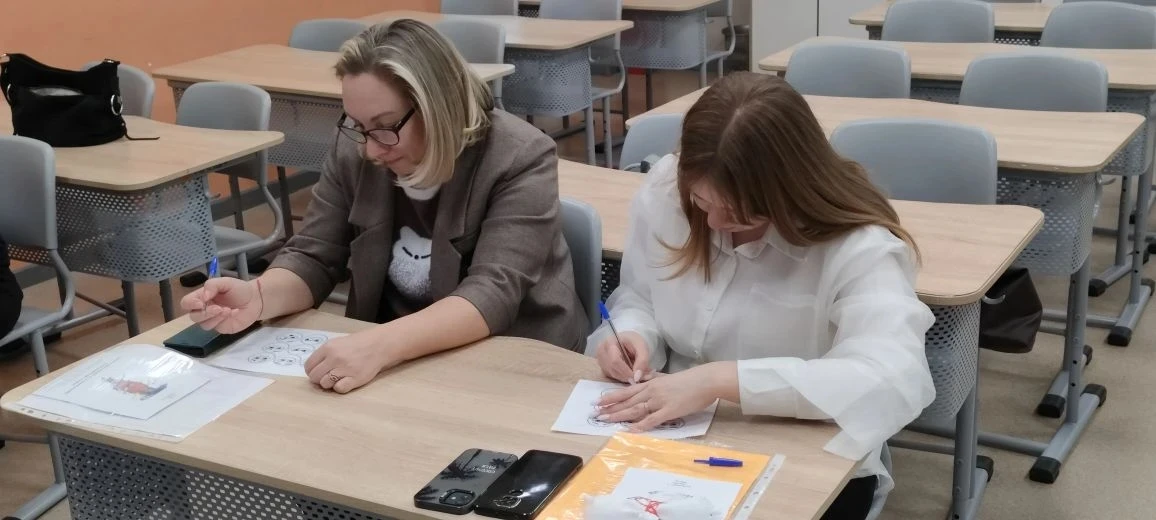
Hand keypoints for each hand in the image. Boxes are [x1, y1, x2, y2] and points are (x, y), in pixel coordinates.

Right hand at [179, 278, 261, 332]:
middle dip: (205, 313)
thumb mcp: (225, 282)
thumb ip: (212, 285)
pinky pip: (216, 327)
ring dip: (215, 317)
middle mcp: (204, 309)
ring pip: (203, 324)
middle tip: (218, 308)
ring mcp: (212, 320)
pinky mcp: (221, 327)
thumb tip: (204, 296)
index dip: (190, 304)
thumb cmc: (238, 289)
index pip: (186, 303)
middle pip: (193, 316)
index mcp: (201, 297)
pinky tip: (234, 312)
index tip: (201, 303)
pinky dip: (224, 319)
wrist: (256, 299)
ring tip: (228, 310)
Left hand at [304, 331, 398, 393]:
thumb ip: (324, 354)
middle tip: (329, 376)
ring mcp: (344, 369)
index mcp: (328, 348)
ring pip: (324, 384)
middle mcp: (334, 358)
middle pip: (314, 377)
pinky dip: (340, 387)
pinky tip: (346, 381)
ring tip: (339, 377)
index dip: (312, 371)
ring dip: (330, 383)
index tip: (319, 372)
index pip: (309, 366)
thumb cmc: (357, 344)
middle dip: (319, 378)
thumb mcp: (337, 343)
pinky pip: (338, 389)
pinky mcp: (354, 379)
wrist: (378, 345)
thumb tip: (313, 369)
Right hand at [595, 331, 654, 383]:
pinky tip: (628, 372)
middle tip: (639, 377)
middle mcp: (601, 351)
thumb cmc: (634, 341)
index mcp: (610, 342)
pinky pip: (611, 376)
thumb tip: (637, 377)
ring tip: (636, 373)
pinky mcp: (602, 367)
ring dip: (625, 377)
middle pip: (613, 369)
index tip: (637, 377)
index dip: (626, 372)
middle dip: (627, 376)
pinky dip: (622, 377)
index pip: (615, 361)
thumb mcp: (642, 347)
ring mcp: (600, 359)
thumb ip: (642, 361)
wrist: (628, 340)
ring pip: (612, 375)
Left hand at [595, 363, 728, 431]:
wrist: (705, 380)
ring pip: (635, 409)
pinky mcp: (669, 411)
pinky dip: (640, 425)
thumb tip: (645, 379)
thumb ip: (655, 380)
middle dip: (610, 408)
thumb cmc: (689, 380)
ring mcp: (659, 401)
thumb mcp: (667, 378)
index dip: (611, 397)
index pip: (626, 391)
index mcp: (651, 384)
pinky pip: (652, 419)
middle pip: (627, 401)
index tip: (599, 402)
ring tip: (605, 420)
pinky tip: (630, 430)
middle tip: (595, 414)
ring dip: (619, 415)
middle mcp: (651, 391)